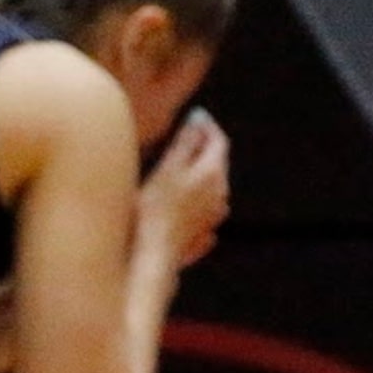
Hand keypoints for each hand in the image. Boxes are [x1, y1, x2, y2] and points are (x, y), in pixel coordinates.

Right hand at [140, 107, 230, 267]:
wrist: (152, 255)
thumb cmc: (154, 210)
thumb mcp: (167, 169)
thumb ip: (184, 144)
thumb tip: (198, 121)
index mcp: (212, 174)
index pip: (218, 141)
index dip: (208, 126)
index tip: (197, 116)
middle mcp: (220, 194)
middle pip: (216, 165)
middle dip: (203, 149)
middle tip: (188, 138)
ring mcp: (213, 217)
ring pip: (211, 189)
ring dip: (198, 176)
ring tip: (179, 169)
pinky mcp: (201, 234)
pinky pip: (202, 212)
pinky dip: (194, 202)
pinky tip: (181, 204)